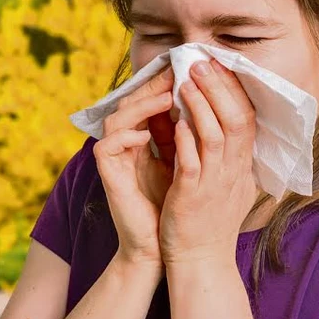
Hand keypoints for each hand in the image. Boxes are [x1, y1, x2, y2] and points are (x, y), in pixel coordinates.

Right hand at [94, 67, 174, 266]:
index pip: (151, 101)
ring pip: (117, 117)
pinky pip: (107, 146)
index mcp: (144, 139)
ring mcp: (115, 159)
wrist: (160, 247)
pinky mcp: (108, 175)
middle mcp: (126, 144)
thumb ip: (187, 137)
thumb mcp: (185, 163)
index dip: (168, 84)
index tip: (191, 71)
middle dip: (154, 85)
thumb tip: (211, 106)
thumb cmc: (174, 205)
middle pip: (132, 101)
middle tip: (178, 71)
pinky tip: (146, 133)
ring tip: (166, 96)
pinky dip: (126, 136)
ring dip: (142, 105)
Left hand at [159, 59, 257, 266]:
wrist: (201, 260)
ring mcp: (215, 183)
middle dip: (219, 88)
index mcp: (242, 165)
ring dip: (202, 106)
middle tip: (202, 64)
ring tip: (187, 82)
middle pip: (237, 120)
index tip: (220, 66)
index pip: (248, 118)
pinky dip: (187, 141)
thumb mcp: (227, 182)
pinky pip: (194, 163)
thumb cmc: (209, 220)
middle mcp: (234, 171)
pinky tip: (176, 122)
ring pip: (217, 136)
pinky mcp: (192, 196)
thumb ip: (228, 153)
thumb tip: (222, 120)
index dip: (234, 90)